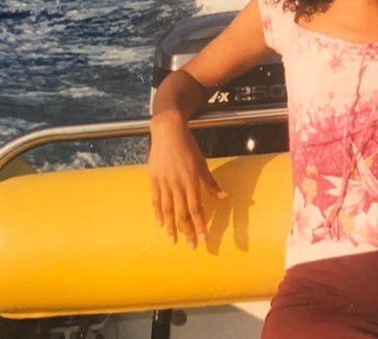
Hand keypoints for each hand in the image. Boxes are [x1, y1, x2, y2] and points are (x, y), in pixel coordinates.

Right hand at [148, 112, 228, 248]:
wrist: (167, 131)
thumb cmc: (188, 146)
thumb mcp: (202, 163)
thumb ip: (211, 183)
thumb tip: (224, 198)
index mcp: (191, 181)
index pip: (197, 209)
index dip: (200, 226)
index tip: (203, 239)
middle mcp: (177, 185)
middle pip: (182, 213)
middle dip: (187, 232)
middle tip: (191, 247)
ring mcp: (163, 183)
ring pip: (167, 210)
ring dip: (171, 227)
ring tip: (173, 241)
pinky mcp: (153, 180)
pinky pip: (155, 200)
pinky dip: (158, 213)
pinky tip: (160, 223)